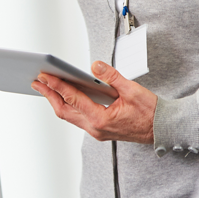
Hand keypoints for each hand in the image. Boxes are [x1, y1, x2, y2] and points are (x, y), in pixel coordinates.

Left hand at [31, 61, 157, 144]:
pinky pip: (78, 118)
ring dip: (56, 101)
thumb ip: (112, 77)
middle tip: (36, 81)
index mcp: (102, 119)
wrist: (162, 130)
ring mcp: (96, 131)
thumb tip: (94, 66)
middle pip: (64, 111)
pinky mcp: (99, 129)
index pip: (73, 99)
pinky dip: (68, 106)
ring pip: (69, 116)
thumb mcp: (132, 90)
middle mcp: (95, 128)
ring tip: (45, 87)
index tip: (45, 75)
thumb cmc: (151, 112)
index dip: (57, 85)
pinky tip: (64, 96)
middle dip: (49, 95)